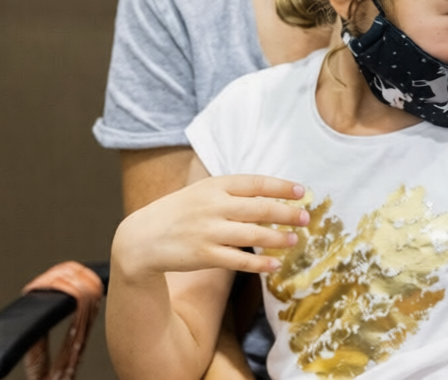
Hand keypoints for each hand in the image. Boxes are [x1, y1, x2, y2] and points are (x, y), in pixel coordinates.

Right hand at [112, 173, 309, 278]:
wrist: (141, 238)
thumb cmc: (177, 213)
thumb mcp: (200, 192)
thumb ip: (230, 191)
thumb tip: (268, 193)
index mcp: (214, 186)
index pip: (255, 183)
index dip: (281, 186)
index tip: (301, 191)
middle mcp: (213, 206)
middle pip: (259, 208)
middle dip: (286, 213)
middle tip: (305, 217)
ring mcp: (208, 231)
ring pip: (253, 234)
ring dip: (277, 238)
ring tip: (294, 240)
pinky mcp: (204, 255)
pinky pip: (239, 261)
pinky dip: (259, 264)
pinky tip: (274, 265)